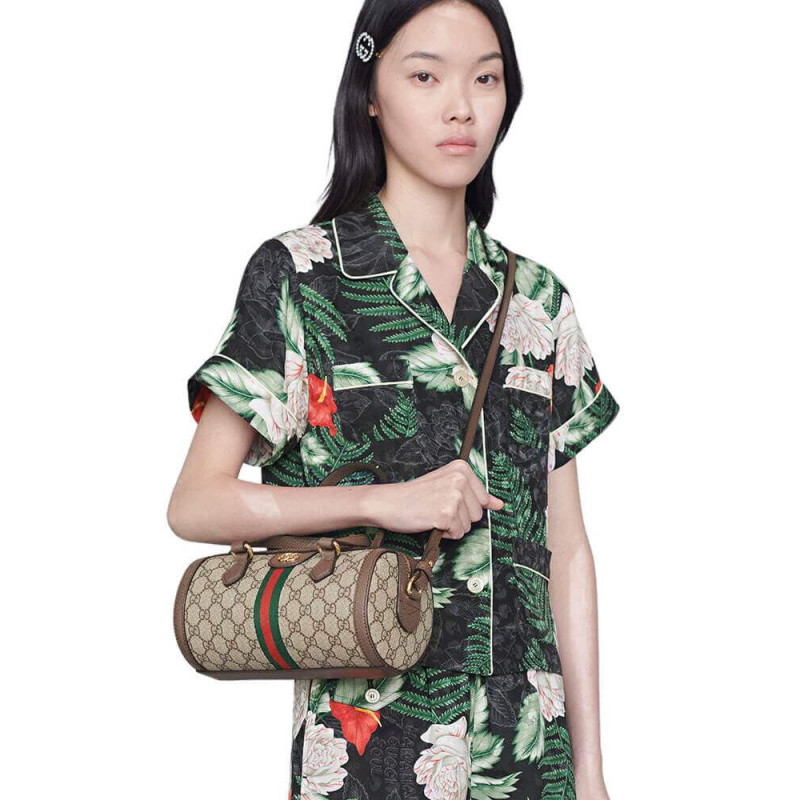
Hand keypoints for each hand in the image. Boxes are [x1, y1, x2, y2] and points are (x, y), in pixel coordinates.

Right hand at [365, 460, 503, 539]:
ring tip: (433, 513)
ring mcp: (453, 496)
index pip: (483, 499)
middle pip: (478, 514)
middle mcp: (459, 479)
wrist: (388, 502)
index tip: (446, 500)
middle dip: (460, 517)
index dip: (465, 506)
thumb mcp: (447, 487)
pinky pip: (458, 534)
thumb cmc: (415, 496)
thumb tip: (499, 504)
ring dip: (451, 526)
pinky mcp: (446, 514)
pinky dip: (445, 533)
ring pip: (468, 526)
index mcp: (461, 468)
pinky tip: (431, 521)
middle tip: (437, 507)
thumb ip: (475, 494)